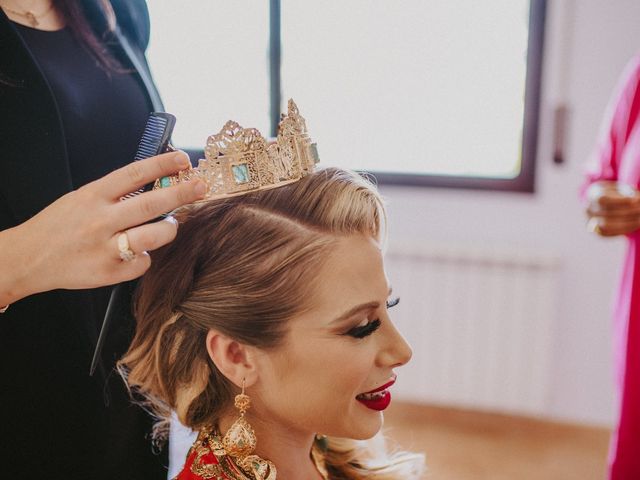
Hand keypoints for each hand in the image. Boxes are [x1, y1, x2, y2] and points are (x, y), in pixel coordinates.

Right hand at [2, 151, 205, 302]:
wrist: (29, 258)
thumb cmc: (60, 225)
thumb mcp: (82, 198)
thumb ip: (115, 194)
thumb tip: (156, 183)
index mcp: (94, 196)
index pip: (134, 174)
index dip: (162, 164)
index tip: (183, 160)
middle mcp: (100, 220)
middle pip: (151, 205)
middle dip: (181, 194)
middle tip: (201, 187)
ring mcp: (105, 248)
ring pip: (153, 237)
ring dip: (169, 229)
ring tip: (170, 225)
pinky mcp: (108, 272)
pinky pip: (142, 263)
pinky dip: (144, 258)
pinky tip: (135, 253)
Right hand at [586, 181, 639, 235]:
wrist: (600, 204)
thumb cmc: (615, 193)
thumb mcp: (620, 188)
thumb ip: (626, 192)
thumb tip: (636, 200)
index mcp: (592, 195)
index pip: (603, 199)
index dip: (619, 200)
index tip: (635, 200)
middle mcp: (589, 210)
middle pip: (608, 213)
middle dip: (629, 211)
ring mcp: (592, 222)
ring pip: (608, 225)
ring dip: (628, 223)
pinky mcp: (598, 232)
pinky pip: (611, 233)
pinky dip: (625, 229)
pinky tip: (637, 224)